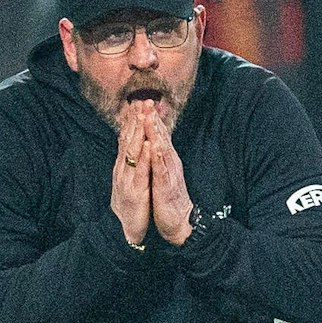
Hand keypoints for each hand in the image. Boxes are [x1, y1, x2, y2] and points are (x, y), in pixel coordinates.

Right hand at [111, 100, 152, 246]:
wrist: (125, 230)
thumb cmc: (131, 205)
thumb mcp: (130, 181)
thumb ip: (131, 164)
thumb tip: (134, 147)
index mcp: (123, 167)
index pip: (126, 139)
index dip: (132, 121)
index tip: (138, 103)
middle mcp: (122, 170)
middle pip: (128, 140)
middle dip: (135, 120)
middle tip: (142, 101)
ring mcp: (127, 180)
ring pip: (132, 151)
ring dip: (138, 132)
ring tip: (144, 115)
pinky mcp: (135, 191)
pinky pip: (139, 171)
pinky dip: (143, 156)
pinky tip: (147, 144)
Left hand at [147, 113, 194, 244]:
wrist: (179, 220)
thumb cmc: (168, 196)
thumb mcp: (161, 172)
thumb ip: (158, 155)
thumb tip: (154, 139)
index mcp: (166, 160)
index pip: (158, 135)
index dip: (150, 118)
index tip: (142, 102)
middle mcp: (169, 163)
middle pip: (161, 137)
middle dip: (153, 119)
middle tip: (146, 102)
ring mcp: (169, 173)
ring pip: (161, 149)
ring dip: (155, 133)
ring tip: (149, 118)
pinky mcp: (166, 186)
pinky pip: (161, 170)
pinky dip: (158, 157)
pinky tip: (154, 147)